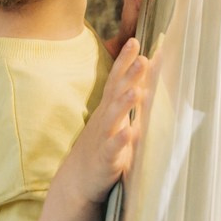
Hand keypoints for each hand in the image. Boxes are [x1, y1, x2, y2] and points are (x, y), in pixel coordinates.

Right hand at [53, 40, 149, 205]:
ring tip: (137, 91)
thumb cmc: (100, 147)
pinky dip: (121, 140)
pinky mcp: (105, 158)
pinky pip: (113, 148)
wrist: (77, 181)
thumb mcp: (112, 120)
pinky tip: (130, 133)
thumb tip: (142, 80)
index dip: (124, 61)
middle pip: (117, 93)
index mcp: (108, 109)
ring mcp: (104, 138)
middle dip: (129, 75)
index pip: (116, 80)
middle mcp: (105, 119)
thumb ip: (124, 101)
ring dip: (125, 104)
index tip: (135, 40)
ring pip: (114, 118)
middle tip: (142, 57)